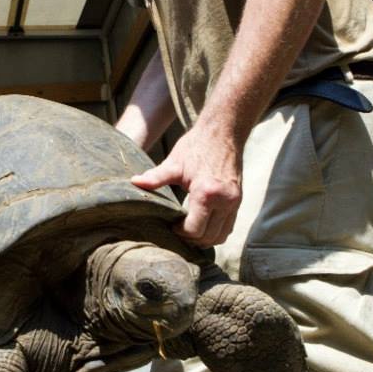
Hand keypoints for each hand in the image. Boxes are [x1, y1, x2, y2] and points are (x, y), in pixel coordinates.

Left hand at [131, 126, 242, 246]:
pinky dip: (215, 232)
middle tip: (177, 231)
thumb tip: (134, 182)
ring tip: (188, 231)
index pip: (194, 229)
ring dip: (204, 239)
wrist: (223, 132)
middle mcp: (224, 200)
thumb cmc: (196, 146)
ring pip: (220, 236)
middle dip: (190, 238)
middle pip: (207, 237)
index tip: (171, 226)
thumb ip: (155, 178)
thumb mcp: (174, 163)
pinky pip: (228, 227)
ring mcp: (234, 202)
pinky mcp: (238, 201)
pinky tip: (202, 225)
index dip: (179, 233)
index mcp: (206, 193)